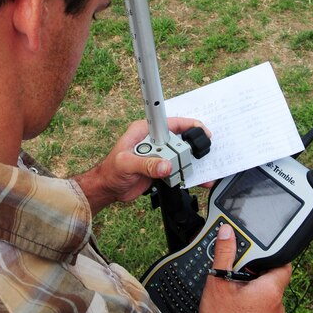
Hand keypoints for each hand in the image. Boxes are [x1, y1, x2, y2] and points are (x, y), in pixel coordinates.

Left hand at [75, 117, 210, 215]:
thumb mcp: (126, 164)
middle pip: (179, 140)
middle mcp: (153, 140)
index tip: (201, 129)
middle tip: (196, 159)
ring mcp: (158, 154)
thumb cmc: (110, 171)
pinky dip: (188, 174)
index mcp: (144, 131)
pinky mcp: (160, 167)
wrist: (108, 188)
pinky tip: (198, 180)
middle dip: (191, 149)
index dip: (187, 124)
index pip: (169, 123)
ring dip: (192, 163)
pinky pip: (177, 169)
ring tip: (204, 173)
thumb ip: (146, 164)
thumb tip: (167, 165)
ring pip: (180, 155)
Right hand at [197, 224, 291, 312]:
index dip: (268, 252)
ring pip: (265, 290)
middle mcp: (276, 304)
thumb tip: (228, 232)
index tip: (254, 248)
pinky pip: (260, 303)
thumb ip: (224, 254)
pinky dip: (249, 297)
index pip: (282, 262)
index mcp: (271, 290)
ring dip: (250, 283)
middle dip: (254, 268)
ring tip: (230, 282)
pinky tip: (231, 299)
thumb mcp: (219, 282)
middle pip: (272, 275)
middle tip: (235, 265)